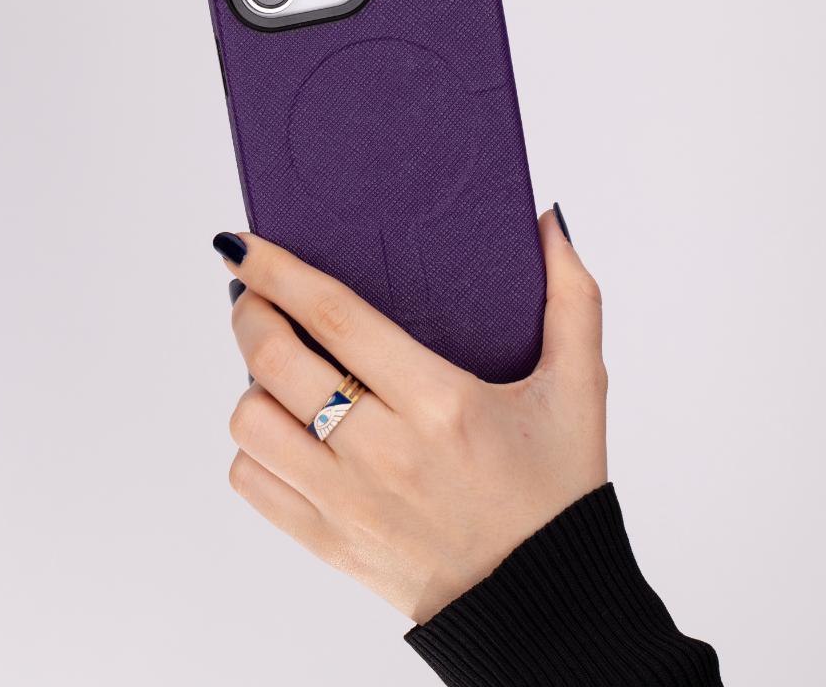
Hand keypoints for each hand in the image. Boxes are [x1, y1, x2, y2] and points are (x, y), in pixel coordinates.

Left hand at [220, 209, 606, 624]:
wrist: (541, 604)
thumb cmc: (557, 492)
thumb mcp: (581, 389)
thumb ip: (572, 298)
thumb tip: (551, 222)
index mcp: (441, 404)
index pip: (336, 318)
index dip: (279, 272)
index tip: (244, 244)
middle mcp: (383, 452)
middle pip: (276, 361)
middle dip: (249, 311)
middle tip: (253, 293)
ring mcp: (347, 502)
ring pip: (251, 422)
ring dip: (251, 382)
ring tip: (278, 367)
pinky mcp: (327, 542)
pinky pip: (253, 483)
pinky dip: (253, 446)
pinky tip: (284, 427)